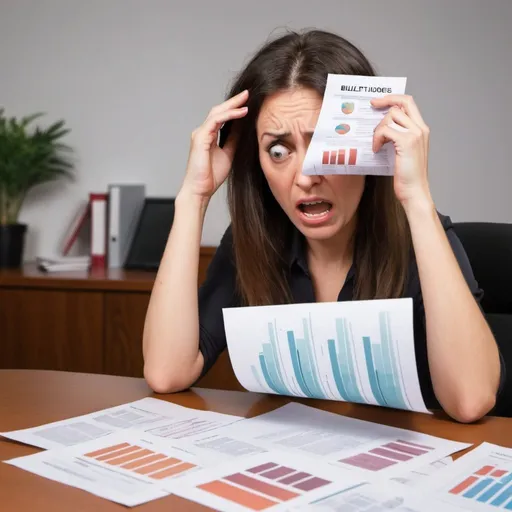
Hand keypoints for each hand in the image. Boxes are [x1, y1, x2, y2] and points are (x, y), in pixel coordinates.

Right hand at [180, 89, 248, 199]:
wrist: (200, 190)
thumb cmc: (211, 176)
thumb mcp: (228, 154)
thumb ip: (233, 140)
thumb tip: (243, 128)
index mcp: (209, 136)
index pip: (222, 117)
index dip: (234, 108)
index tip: (248, 102)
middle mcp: (203, 132)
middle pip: (219, 110)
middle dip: (234, 101)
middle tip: (248, 93)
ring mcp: (200, 134)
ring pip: (217, 113)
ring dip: (232, 105)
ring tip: (246, 100)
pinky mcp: (200, 138)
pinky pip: (215, 121)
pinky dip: (229, 116)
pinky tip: (241, 113)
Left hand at [371, 94, 431, 208]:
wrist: (414, 191)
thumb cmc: (407, 176)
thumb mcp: (403, 152)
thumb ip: (397, 137)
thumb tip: (381, 127)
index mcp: (421, 130)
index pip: (409, 103)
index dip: (394, 98)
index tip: (379, 101)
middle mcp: (420, 129)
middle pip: (401, 103)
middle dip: (384, 102)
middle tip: (371, 106)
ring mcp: (415, 134)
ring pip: (391, 116)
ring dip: (379, 128)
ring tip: (376, 143)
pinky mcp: (406, 142)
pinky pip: (386, 130)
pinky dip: (378, 138)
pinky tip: (376, 149)